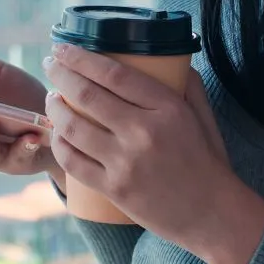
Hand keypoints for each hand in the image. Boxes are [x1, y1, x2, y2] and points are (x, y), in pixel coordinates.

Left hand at [45, 45, 263, 263]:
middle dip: (60, 74)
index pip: (114, 74)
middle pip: (87, 94)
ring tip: (51, 97)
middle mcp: (144, 132)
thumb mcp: (204, 117)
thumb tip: (171, 57)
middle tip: (50, 64)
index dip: (81, 57)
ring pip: (74, 127)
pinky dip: (59, 144)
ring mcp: (126, 163)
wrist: (213, 215)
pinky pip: (73, 162)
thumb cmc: (208, 163)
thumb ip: (189, 85)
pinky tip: (57, 133)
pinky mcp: (114, 189)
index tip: (64, 48)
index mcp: (168, 108)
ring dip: (54, 108)